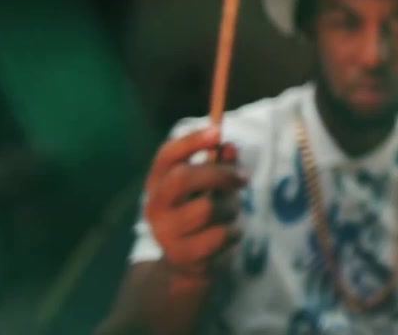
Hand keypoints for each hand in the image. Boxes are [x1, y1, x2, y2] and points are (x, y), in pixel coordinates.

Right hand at [143, 127, 245, 283]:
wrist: (191, 265)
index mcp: (159, 182)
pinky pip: (219, 235)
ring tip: (231, 214)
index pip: (167, 155)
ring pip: (206, 208)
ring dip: (230, 208)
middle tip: (243, 179)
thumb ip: (221, 166)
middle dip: (219, 174)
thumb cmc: (205, 216)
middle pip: (182, 178)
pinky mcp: (181, 255)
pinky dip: (234, 232)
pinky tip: (229, 235)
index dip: (191, 141)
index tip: (218, 131)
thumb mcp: (214, 187)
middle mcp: (154, 205)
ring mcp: (164, 232)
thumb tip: (229, 146)